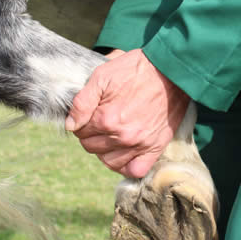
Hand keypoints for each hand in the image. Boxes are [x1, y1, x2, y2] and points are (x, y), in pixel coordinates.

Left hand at [65, 49, 189, 177]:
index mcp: (106, 119)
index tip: (91, 114)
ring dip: (105, 152)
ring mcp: (140, 144)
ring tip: (111, 137)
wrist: (170, 70)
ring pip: (110, 162)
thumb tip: (71, 125)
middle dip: (91, 136)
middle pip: (92, 148)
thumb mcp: (102, 76)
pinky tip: (125, 154)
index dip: (82, 122)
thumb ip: (82, 102)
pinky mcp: (155, 147)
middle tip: (100, 122)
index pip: (79, 132)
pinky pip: (135, 170)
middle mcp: (122, 136)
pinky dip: (127, 166)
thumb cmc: (135, 69)